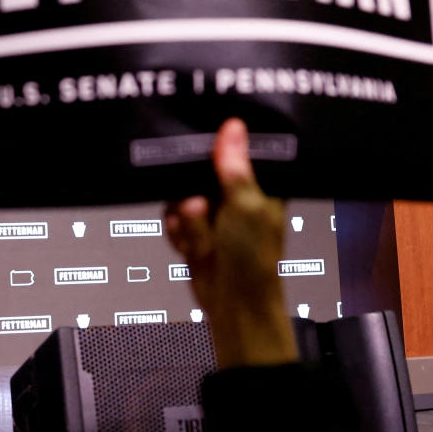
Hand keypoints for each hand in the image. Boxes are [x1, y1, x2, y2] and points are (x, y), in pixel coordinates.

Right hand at [165, 118, 297, 367]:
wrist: (232, 305)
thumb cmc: (252, 257)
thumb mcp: (246, 206)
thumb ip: (235, 167)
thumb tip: (233, 126)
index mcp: (260, 184)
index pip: (239, 148)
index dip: (220, 142)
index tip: (201, 138)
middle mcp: (236, 194)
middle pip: (200, 168)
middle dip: (191, 188)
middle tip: (198, 206)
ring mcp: (214, 213)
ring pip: (180, 193)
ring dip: (185, 218)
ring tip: (201, 237)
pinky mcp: (194, 229)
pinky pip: (172, 217)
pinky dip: (179, 233)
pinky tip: (191, 247)